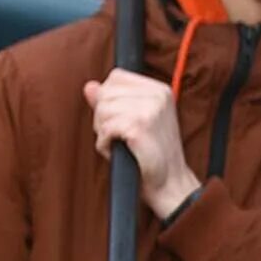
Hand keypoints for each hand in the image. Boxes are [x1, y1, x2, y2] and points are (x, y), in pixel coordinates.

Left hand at [84, 70, 198, 218]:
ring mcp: (150, 109)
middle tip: (121, 135)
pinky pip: (105, 129)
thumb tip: (90, 86)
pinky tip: (119, 150)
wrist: (170, 183)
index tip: (121, 117)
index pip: (116, 77)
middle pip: (105, 93)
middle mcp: (157, 95)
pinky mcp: (140, 126)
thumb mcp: (133, 120)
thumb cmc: (151, 153)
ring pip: (102, 110)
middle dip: (103, 116)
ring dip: (103, 131)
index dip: (108, 98)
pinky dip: (104, 144)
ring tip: (122, 142)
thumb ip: (110, 100)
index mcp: (159, 90)